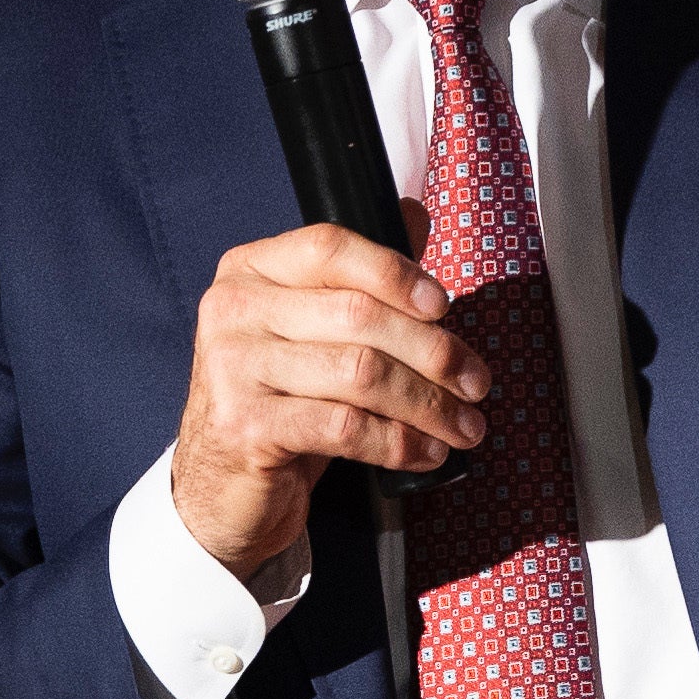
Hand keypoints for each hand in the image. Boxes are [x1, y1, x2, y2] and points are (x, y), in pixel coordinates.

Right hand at [167, 222, 488, 575]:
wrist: (222, 484)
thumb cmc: (279, 400)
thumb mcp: (311, 331)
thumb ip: (357, 275)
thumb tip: (413, 214)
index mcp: (249, 271)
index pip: (330, 247)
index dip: (395, 273)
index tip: (444, 306)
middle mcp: (233, 311)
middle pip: (358, 314)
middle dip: (433, 351)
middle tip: (476, 382)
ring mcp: (233, 369)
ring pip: (361, 373)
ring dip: (428, 403)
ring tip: (464, 424)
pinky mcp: (246, 427)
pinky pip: (346, 427)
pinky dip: (400, 442)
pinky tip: (428, 452)